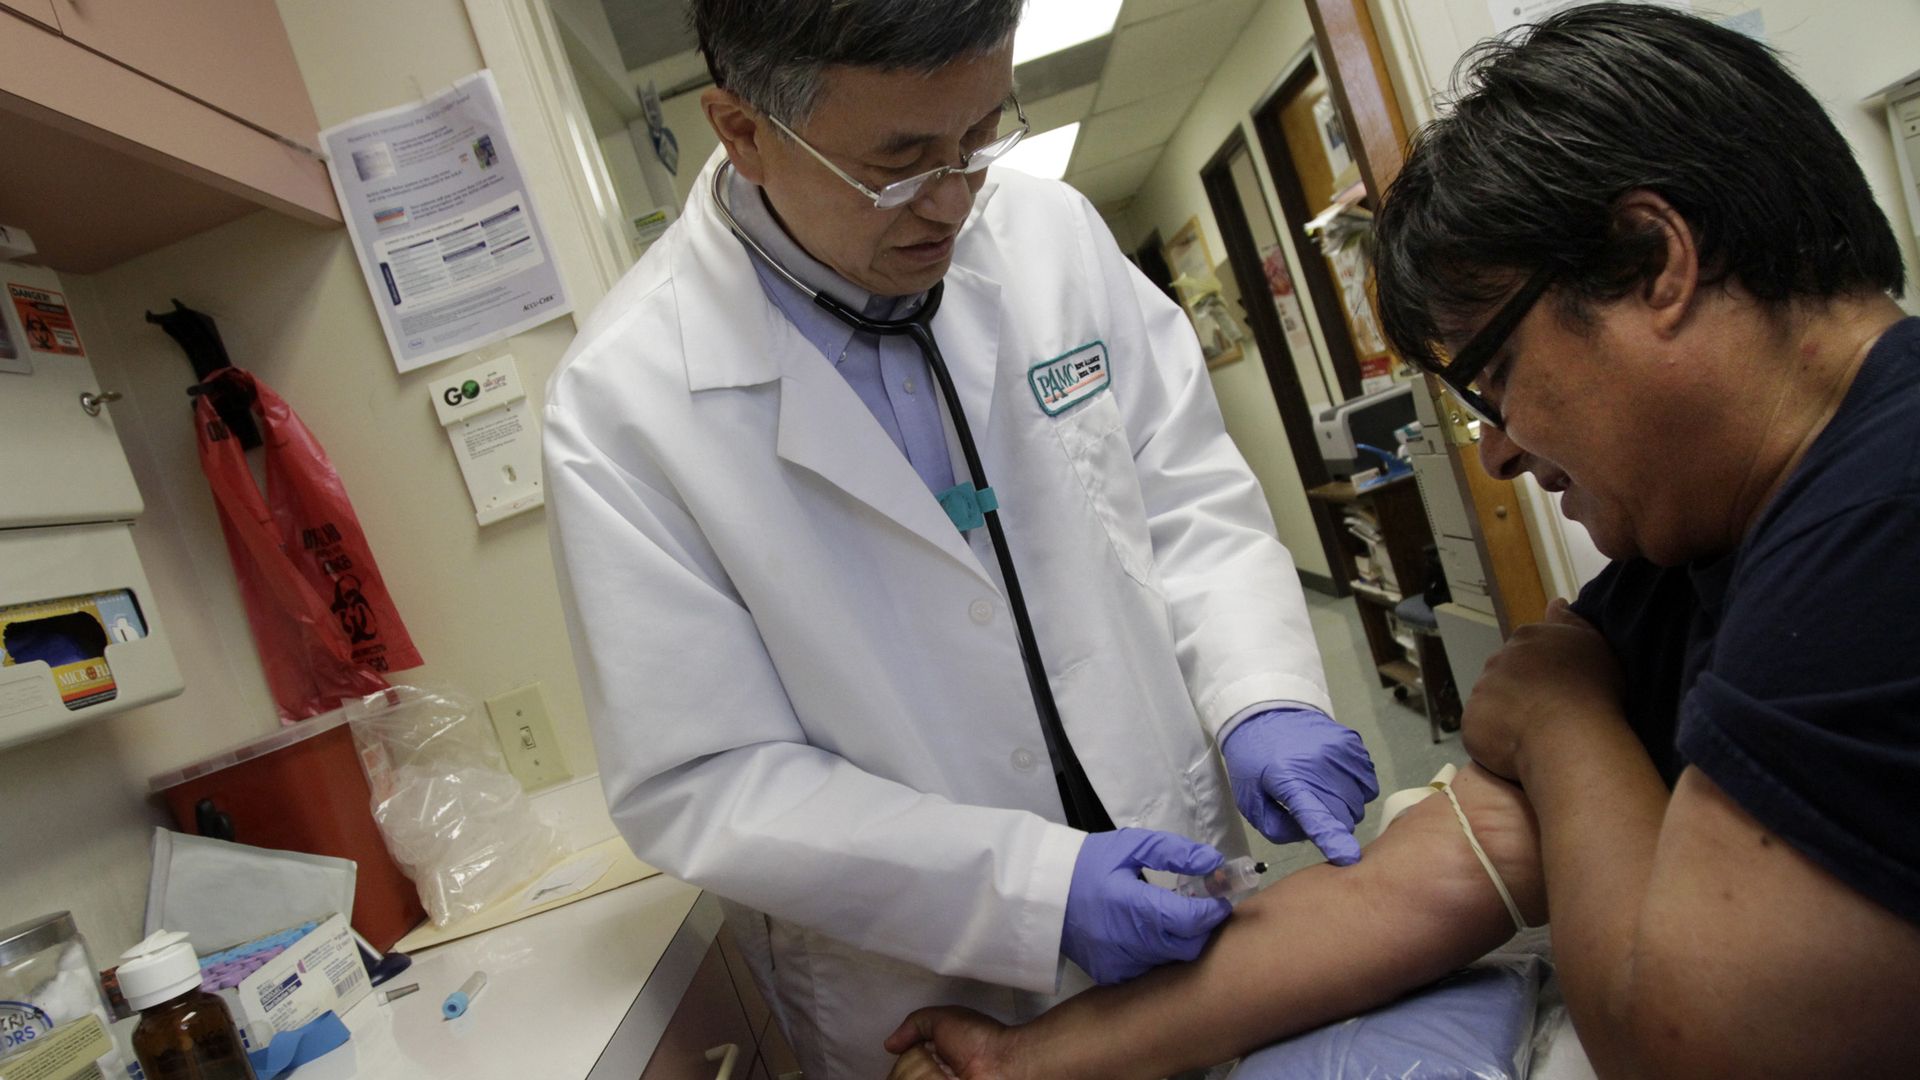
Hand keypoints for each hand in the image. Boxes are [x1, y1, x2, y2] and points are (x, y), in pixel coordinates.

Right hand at [884, 1008, 1015, 1078]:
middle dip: (913, 1068)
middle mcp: (934, 1075)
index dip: (903, 1062)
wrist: (1005, 1063)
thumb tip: (889, 1045)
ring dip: (923, 1076)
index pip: (901, 1068)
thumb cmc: (978, 1039)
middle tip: (938, 1063)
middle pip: (902, 1076)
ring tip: (949, 1073)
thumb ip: (914, 1024)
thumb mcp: (942, 1019)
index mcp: (932, 1060)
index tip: (912, 1054)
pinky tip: (947, 1078)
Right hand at [1061, 829, 1231, 983]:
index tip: (1219, 897)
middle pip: (1187, 947)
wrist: (1043, 892)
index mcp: (1131, 905)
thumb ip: (1175, 852)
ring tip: (1170, 917)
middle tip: (1198, 908)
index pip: (1190, 920)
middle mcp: (1126, 941)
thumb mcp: (1131, 845)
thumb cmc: (1089, 862)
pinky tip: (1146, 933)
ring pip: (1170, 960)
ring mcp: (1118, 962)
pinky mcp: (1110, 974)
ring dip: (1179, 940)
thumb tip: (1215, 862)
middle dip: (1201, 927)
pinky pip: (1149, 969)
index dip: (1213, 910)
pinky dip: (1156, 953)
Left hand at [1221, 709, 1377, 863]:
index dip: (1332, 839)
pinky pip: (1368, 783)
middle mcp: (1321, 766)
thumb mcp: (1250, 799)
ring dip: (1345, 807)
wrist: (1266, 713)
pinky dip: (1356, 789)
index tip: (1348, 857)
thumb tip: (1311, 837)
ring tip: (1322, 791)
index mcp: (1289, 781)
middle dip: (1332, 824)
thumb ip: (1276, 828)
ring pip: (1359, 803)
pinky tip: (1336, 780)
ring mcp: (1341, 752)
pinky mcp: (1354, 744)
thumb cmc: (1255, 760)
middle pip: (1344, 817)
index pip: (1315, 815)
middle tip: (1311, 809)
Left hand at [1462, 599, 1623, 779]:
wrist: (1568, 734)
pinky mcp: (1471, 720)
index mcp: (1526, 638)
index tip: (1560, 689)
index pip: (1527, 650)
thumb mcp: (1592, 645)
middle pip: (1506, 674)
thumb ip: (1569, 622)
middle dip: (1522, 690)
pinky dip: (1496, 738)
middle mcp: (1497, 658)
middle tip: (1548, 713)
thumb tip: (1555, 603)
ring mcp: (1481, 689)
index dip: (1544, 672)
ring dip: (1507, 714)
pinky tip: (1517, 747)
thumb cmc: (1591, 690)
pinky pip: (1482, 729)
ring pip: (1492, 701)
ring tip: (1535, 734)